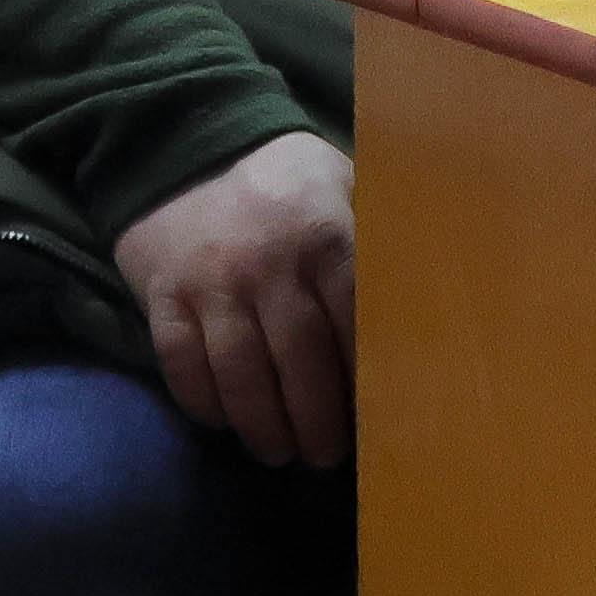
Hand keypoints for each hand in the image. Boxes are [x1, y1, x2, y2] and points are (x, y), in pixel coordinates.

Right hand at [117, 129, 359, 466]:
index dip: (367, 382)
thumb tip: (433, 297)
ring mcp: (210, 281)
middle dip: (317, 422)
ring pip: (239, 373)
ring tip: (279, 453)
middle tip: (326, 457)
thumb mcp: (344, 185)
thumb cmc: (283, 177)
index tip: (381, 421)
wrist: (181, 137)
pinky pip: (181, 363)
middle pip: (299, 362)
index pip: (356, 326)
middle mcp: (268, 263)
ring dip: (262, 425)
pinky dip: (203, 402)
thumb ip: (378, 237)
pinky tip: (223, 421)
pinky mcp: (161, 293)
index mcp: (327, 235)